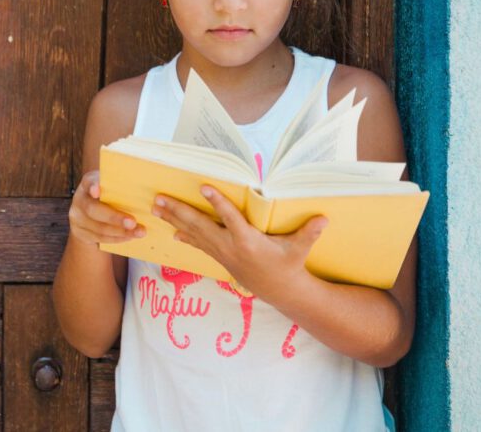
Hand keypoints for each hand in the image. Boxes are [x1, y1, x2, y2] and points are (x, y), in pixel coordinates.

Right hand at [68, 171, 145, 246]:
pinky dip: (116, 238)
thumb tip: (149, 187)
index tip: (98, 191)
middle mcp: (79, 199)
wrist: (91, 216)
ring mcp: (77, 217)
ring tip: (139, 232)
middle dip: (114, 217)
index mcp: (88, 183)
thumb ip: (121, 187)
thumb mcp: (112, 188)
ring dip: (120, 232)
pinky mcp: (79, 232)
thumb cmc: (110, 197)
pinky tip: (129, 237)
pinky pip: (99, 238)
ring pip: (98, 227)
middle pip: (93, 209)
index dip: (93, 185)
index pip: (89, 182)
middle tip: (133, 222)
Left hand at [152, 185, 326, 299]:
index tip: (203, 187)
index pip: (231, 218)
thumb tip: (324, 218)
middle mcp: (230, 247)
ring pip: (194, 233)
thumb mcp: (299, 249)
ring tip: (156, 208)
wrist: (281, 292)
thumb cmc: (290, 265)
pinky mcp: (219, 258)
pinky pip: (198, 244)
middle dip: (179, 211)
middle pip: (201, 225)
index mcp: (248, 241)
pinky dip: (184, 236)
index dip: (217, 202)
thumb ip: (309, 233)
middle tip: (159, 198)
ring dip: (174, 220)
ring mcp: (222, 253)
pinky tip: (170, 230)